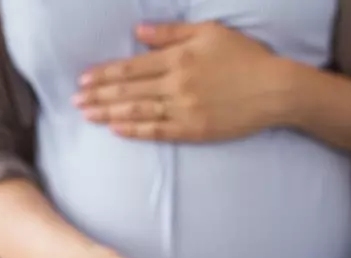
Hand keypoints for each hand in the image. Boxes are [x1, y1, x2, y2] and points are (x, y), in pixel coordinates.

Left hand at [73, 22, 291, 141]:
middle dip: (99, 96)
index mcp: (178, 59)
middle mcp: (177, 85)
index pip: (131, 68)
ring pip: (139, 112)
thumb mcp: (210, 33)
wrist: (275, 90)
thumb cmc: (246, 57)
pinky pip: (160, 131)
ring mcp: (186, 110)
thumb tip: (138, 34)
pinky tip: (117, 129)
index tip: (84, 79)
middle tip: (75, 101)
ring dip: (110, 114)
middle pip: (129, 91)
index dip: (105, 74)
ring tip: (88, 116)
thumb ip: (171, 33)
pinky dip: (136, 130)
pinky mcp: (196, 129)